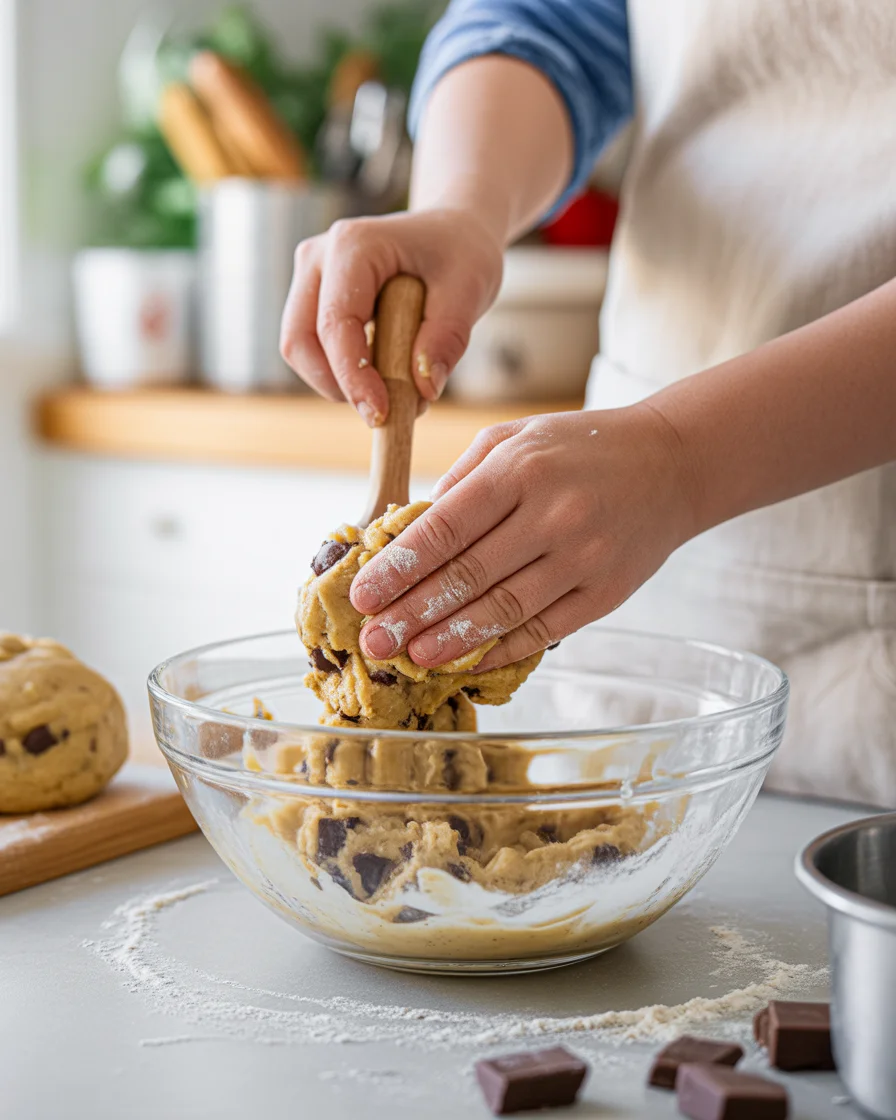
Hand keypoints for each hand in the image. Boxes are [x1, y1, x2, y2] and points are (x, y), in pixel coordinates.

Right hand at [279, 209, 503, 426]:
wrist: (451, 233)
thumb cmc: (461, 253)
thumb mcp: (470, 289)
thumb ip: (448, 338)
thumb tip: (424, 391)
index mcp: (353, 245)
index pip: (335, 323)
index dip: (352, 376)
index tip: (381, 415)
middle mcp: (318, 257)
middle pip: (300, 341)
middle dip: (338, 386)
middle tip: (387, 411)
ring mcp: (310, 278)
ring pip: (301, 351)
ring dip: (340, 383)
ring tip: (397, 390)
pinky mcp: (313, 300)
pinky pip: (314, 350)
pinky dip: (343, 374)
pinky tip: (384, 374)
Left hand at [349, 406, 697, 669]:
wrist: (673, 463)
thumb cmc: (581, 448)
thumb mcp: (516, 438)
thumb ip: (463, 480)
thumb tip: (408, 532)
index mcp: (522, 469)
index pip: (445, 528)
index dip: (399, 567)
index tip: (363, 594)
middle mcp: (554, 515)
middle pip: (468, 576)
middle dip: (412, 613)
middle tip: (374, 639)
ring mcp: (584, 558)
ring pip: (504, 610)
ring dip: (450, 640)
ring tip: (411, 657)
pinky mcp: (605, 594)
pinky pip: (544, 630)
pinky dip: (500, 649)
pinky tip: (465, 661)